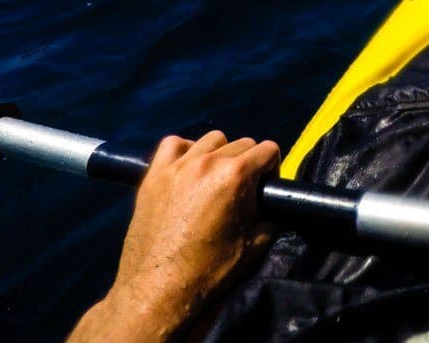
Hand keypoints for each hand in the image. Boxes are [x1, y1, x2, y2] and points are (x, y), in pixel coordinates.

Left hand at [68, 131, 279, 341]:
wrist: (159, 288)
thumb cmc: (210, 270)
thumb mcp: (255, 245)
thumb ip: (272, 216)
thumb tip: (273, 204)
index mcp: (236, 175)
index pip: (268, 149)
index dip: (272, 169)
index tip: (264, 188)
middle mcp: (208, 161)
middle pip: (242, 143)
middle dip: (248, 162)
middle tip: (241, 190)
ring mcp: (178, 164)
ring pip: (211, 139)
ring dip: (219, 154)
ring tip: (214, 179)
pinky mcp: (154, 173)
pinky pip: (174, 143)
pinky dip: (185, 151)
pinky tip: (188, 170)